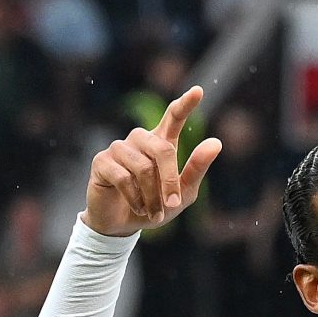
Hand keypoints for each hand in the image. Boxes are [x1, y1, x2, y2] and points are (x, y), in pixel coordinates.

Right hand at [85, 86, 221, 236]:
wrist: (123, 225)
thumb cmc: (156, 206)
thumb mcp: (183, 193)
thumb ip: (197, 168)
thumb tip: (216, 142)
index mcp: (162, 144)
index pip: (173, 118)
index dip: (185, 104)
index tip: (199, 91)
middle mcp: (140, 140)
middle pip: (162, 148)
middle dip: (170, 180)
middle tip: (174, 204)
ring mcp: (119, 148)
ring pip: (142, 167)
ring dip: (153, 196)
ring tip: (155, 213)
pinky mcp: (101, 161)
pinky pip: (124, 178)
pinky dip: (136, 198)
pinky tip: (138, 208)